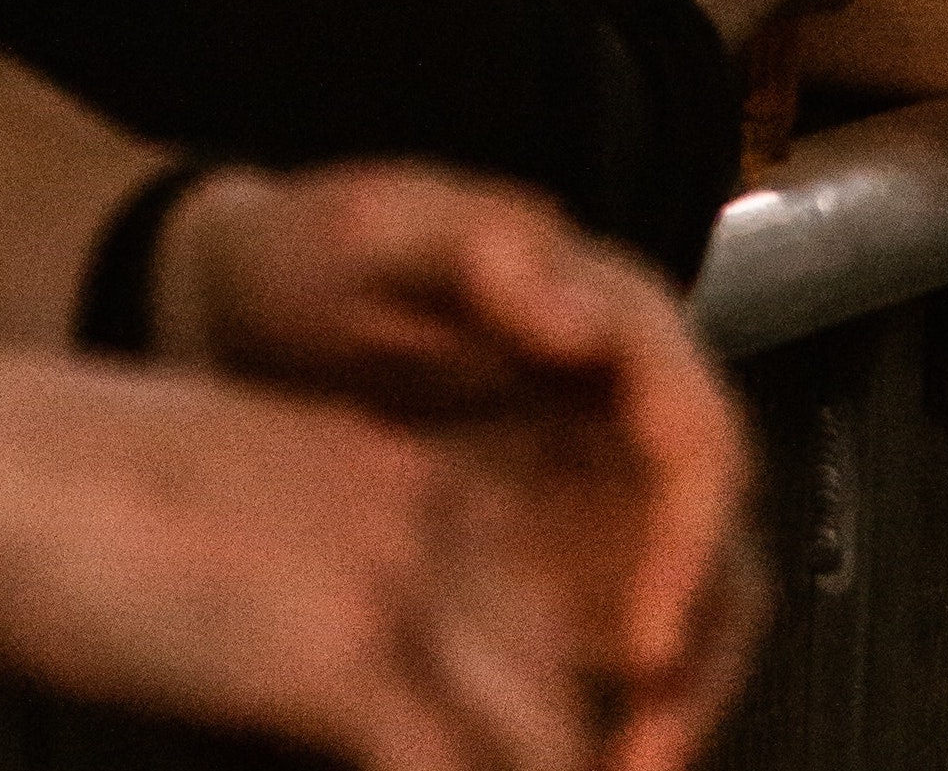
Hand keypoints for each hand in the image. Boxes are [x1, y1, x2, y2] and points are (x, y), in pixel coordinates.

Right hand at [0, 339, 752, 770]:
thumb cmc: (54, 508)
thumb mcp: (222, 528)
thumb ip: (307, 596)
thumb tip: (351, 704)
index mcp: (387, 475)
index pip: (533, 609)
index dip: (565, 727)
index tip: (589, 760)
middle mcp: (417, 515)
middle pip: (562, 682)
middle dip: (580, 767)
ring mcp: (393, 580)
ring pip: (543, 741)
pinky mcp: (342, 655)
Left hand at [144, 167, 764, 770]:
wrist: (230, 305)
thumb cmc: (303, 257)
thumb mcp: (370, 230)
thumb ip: (471, 250)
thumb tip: (579, 313)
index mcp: (612, 317)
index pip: (697, 437)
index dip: (690, 545)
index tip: (646, 644)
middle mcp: (629, 407)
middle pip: (717, 543)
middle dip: (695, 661)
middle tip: (645, 760)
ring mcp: (595, 485)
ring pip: (686, 609)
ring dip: (669, 705)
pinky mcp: (553, 550)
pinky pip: (611, 644)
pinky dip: (604, 712)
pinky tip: (568, 765)